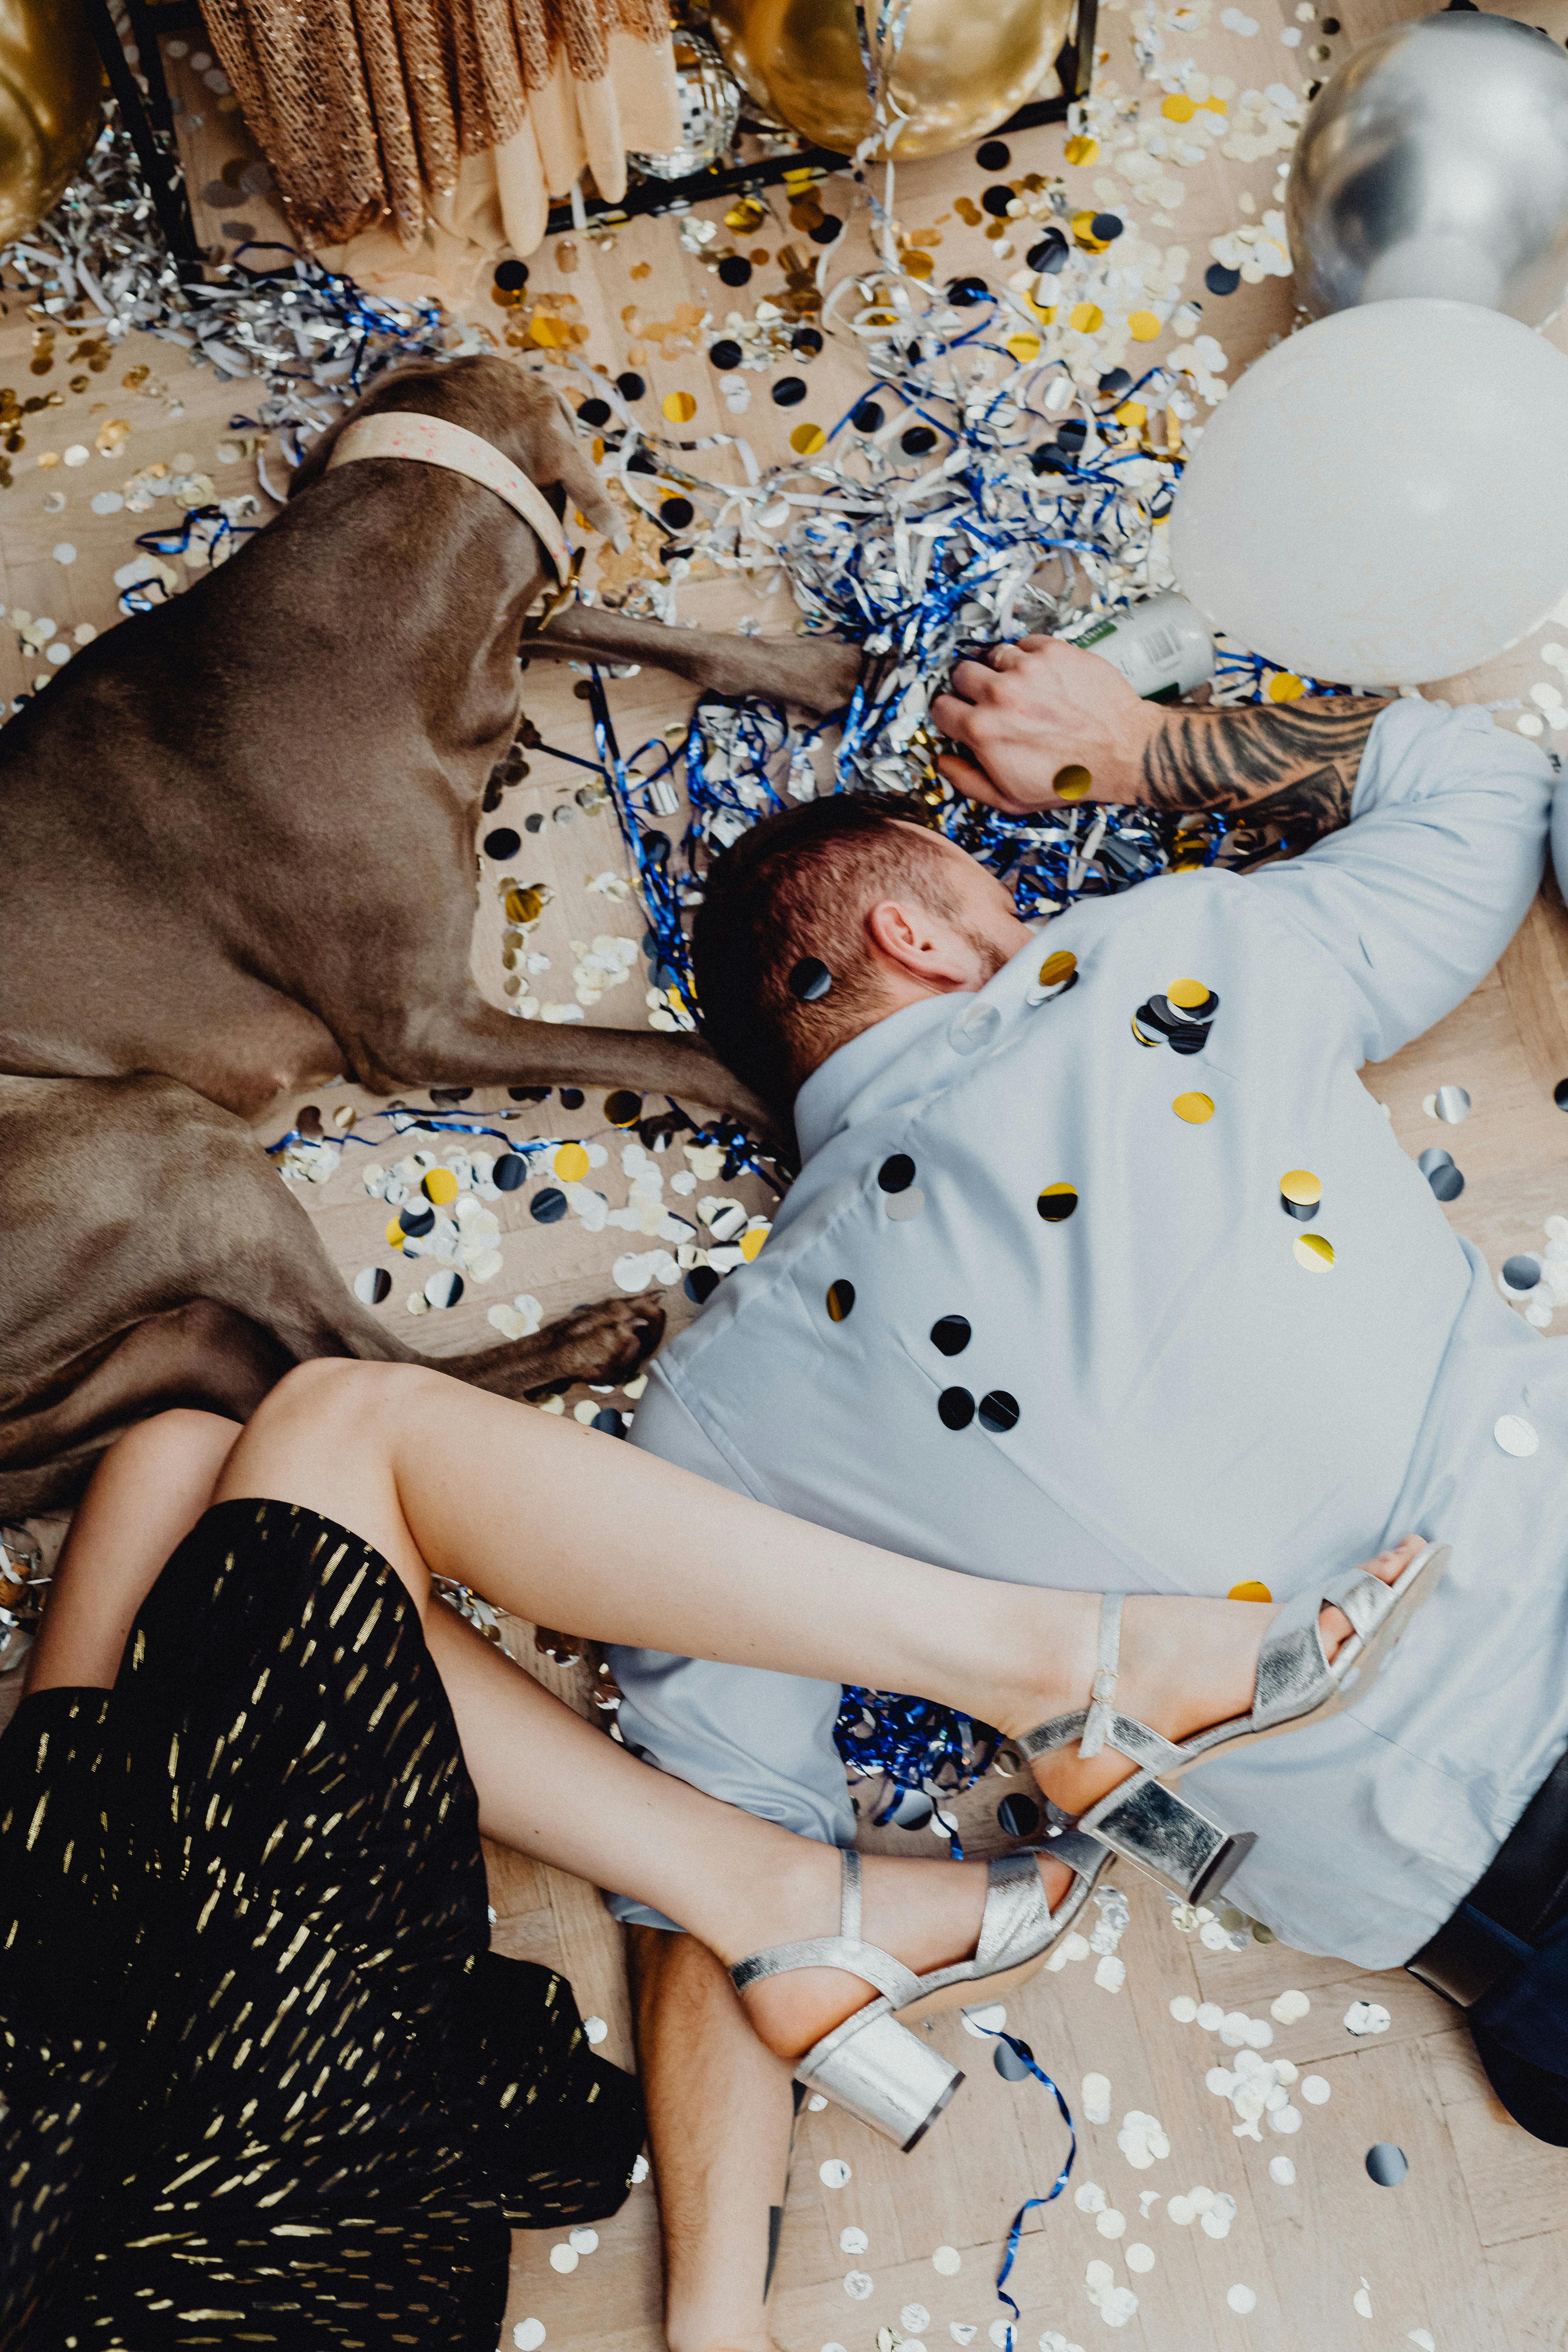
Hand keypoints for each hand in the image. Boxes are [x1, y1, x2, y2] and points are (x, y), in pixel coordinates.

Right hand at [931, 636, 1163, 812]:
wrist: (1122, 751)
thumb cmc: (1071, 778)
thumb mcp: (1011, 799)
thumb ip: (968, 781)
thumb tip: (943, 762)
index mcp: (983, 730)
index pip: (941, 708)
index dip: (951, 714)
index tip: (962, 715)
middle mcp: (1000, 694)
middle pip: (960, 673)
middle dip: (970, 687)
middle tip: (989, 699)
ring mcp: (1027, 668)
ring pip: (993, 654)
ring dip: (1001, 669)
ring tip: (1019, 686)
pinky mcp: (1053, 651)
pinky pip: (1025, 643)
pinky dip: (1029, 656)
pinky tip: (1041, 675)